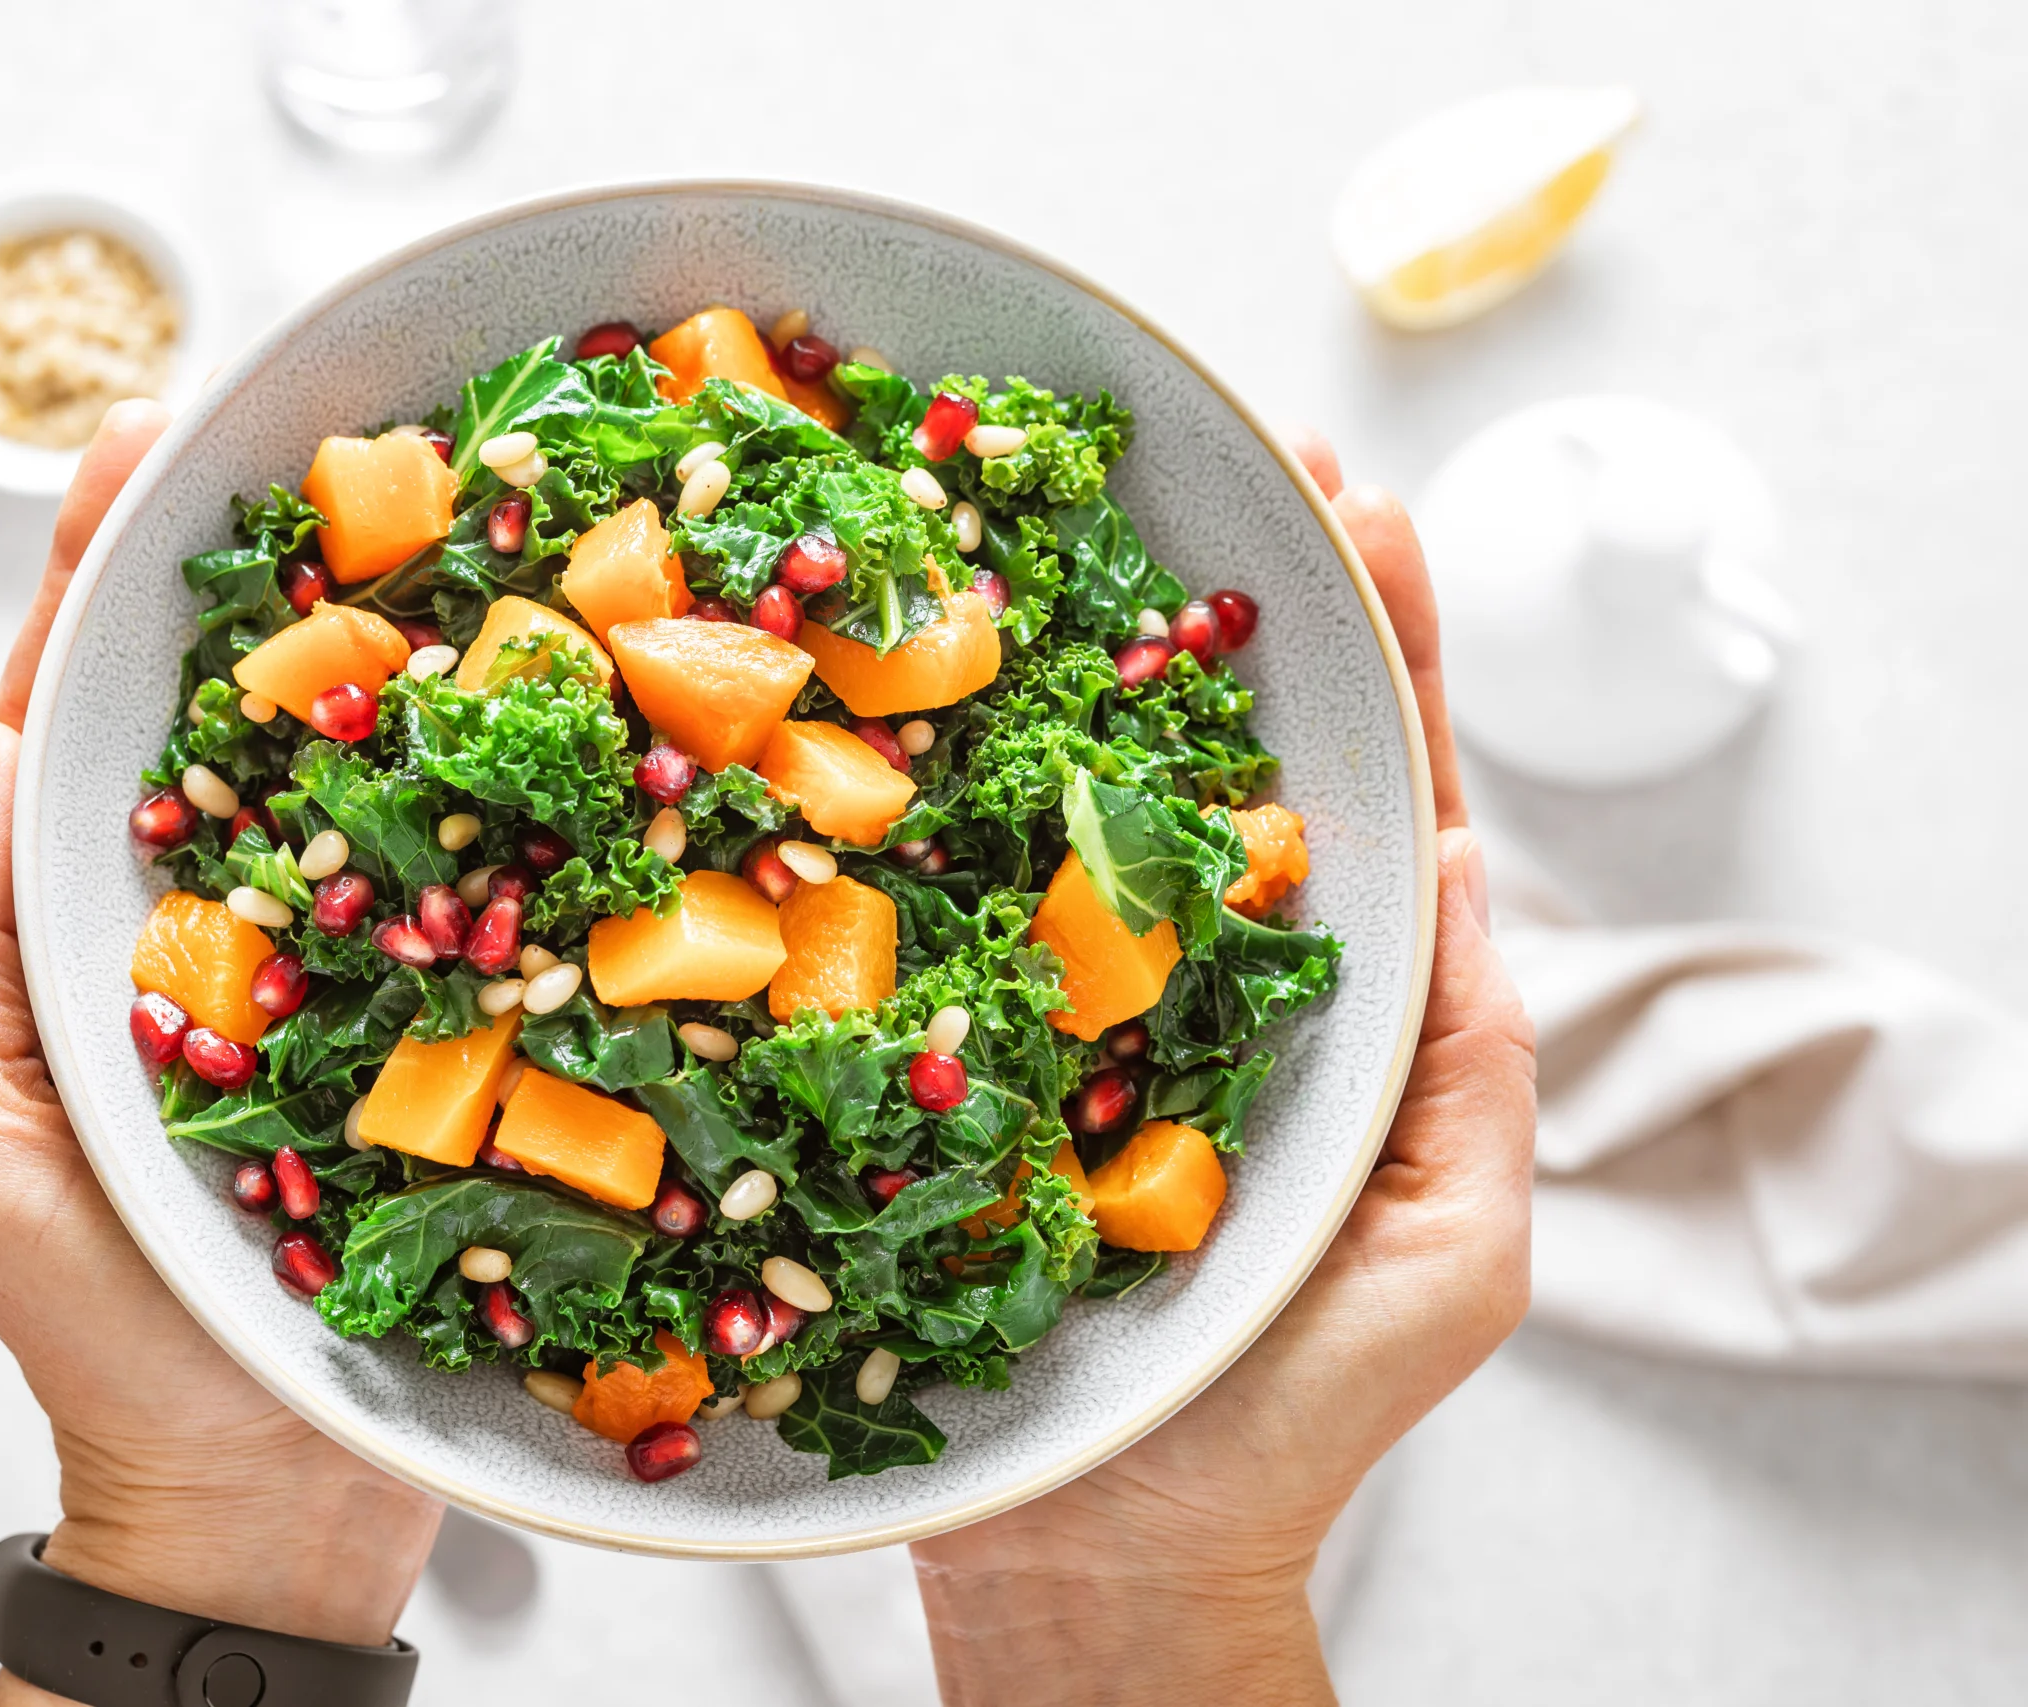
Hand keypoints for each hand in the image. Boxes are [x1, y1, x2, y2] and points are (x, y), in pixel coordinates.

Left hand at [0, 402, 442, 1705]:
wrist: (272, 1491)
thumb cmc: (105, 1332)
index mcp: (87, 931)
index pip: (82, 720)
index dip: (102, 575)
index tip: (140, 438)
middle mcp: (228, 924)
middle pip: (240, 715)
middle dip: (272, 569)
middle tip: (316, 418)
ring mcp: (353, 968)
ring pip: (379, 784)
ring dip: (413, 653)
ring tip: (454, 512)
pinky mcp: (459, 1025)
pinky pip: (487, 891)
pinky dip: (523, 793)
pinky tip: (565, 703)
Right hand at [909, 431, 1536, 1705]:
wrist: (1099, 1544)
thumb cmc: (1294, 1408)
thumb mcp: (1455, 1252)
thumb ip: (1475, 1068)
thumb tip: (1468, 865)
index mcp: (1329, 999)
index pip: (1371, 791)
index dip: (1380, 648)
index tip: (1368, 504)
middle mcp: (1186, 969)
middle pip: (1218, 754)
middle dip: (1235, 600)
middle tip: (1238, 450)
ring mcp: (1060, 997)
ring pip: (1069, 803)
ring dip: (1070, 653)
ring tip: (1064, 506)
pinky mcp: (947, 1043)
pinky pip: (934, 903)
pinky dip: (920, 789)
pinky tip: (894, 681)